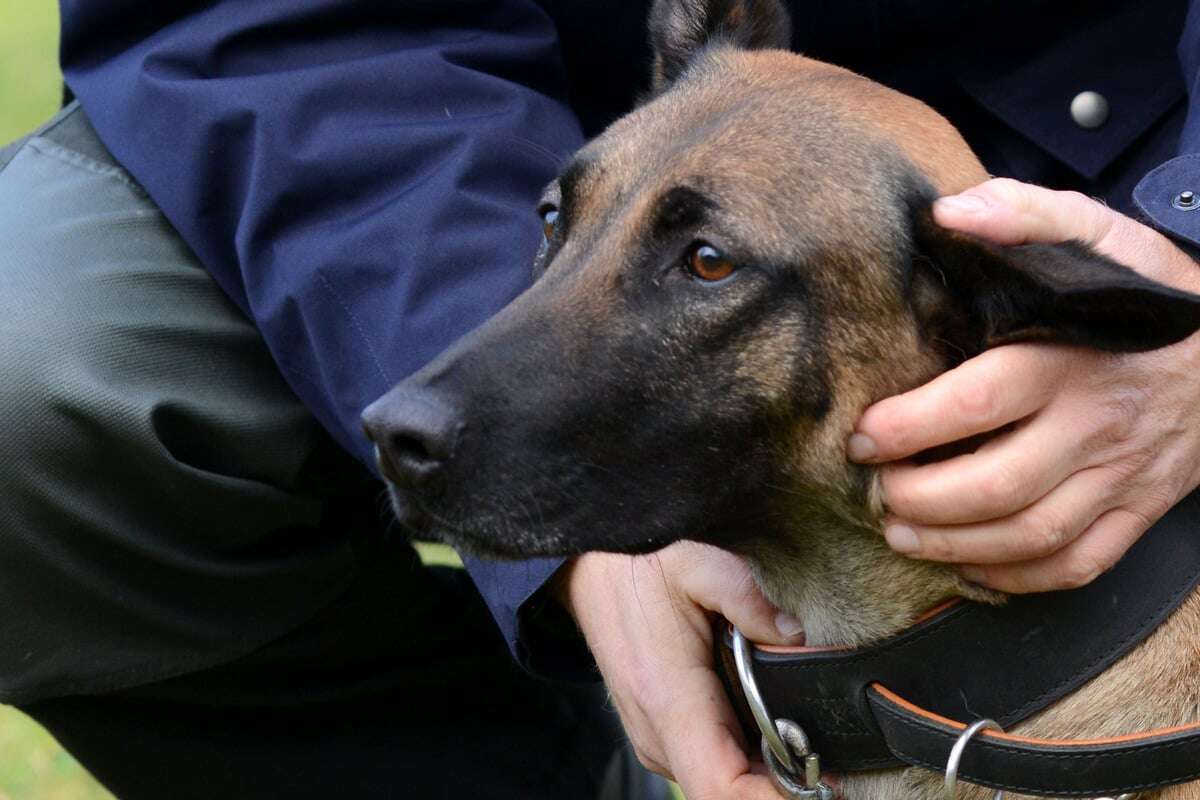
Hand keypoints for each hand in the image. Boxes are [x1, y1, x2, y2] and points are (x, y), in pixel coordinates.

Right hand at [557, 542, 804, 799]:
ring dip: (763, 774)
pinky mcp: (659, 734)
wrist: (591, 568)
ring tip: (802, 737)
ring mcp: (654, 739)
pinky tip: (768, 726)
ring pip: (718, 783)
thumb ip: (750, 598)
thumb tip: (795, 637)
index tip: (823, 785)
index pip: (720, 787)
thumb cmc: (638, 565)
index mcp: (669, 698)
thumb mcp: (698, 562)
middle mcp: (656, 732)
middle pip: (726, 793)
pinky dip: (743, 759)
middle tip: (831, 761)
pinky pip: (708, 765)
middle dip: (781, 786)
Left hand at [849, 178, 1199, 592]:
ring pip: (1033, 533)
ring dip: (956, 546)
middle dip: (921, 498)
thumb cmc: (1149, 293)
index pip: (978, 403)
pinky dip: (1021, 578)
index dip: (909, 427)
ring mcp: (1122, 475)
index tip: (862, 434)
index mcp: (1071, 359)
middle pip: (998, 484)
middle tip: (876, 492)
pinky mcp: (1140, 508)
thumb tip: (949, 214)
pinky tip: (973, 568)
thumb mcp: (1096, 234)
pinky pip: (1081, 562)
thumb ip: (1024, 215)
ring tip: (901, 534)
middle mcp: (1097, 425)